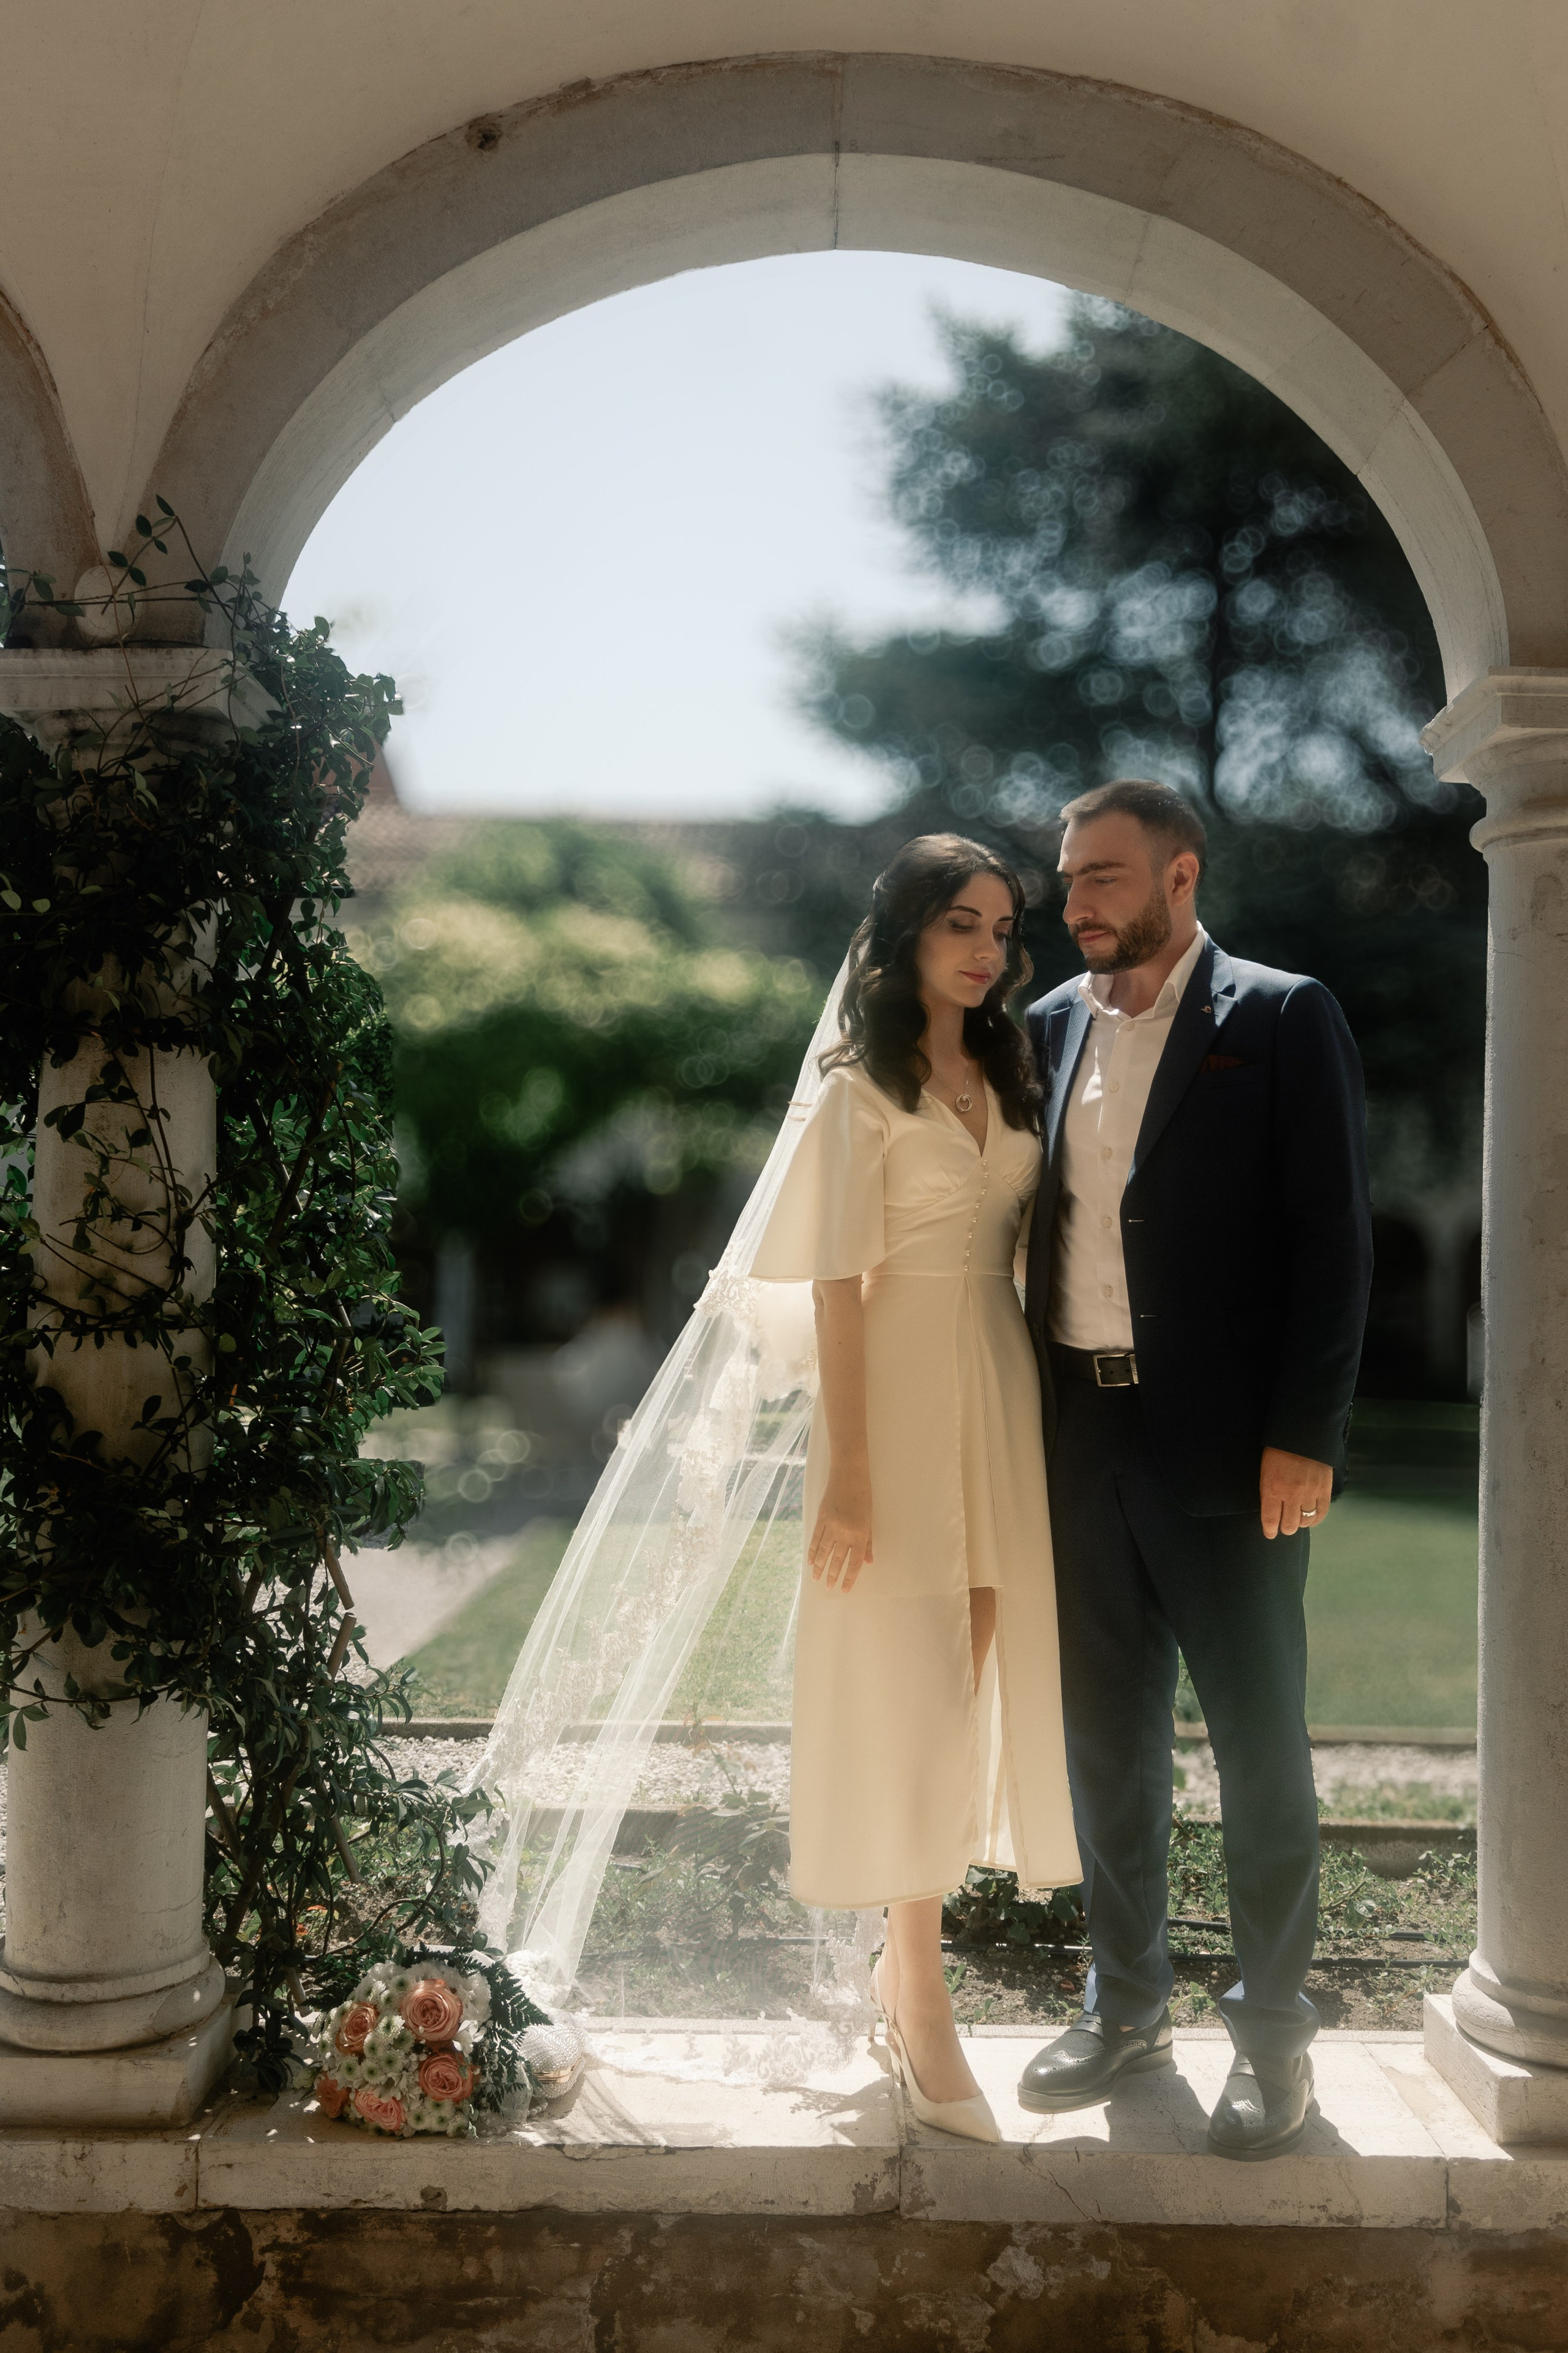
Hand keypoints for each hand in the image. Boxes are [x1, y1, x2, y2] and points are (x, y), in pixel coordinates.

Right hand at [809, 1472, 872, 1591]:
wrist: (848, 1475)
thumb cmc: (863, 1496)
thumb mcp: (869, 1520)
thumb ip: (868, 1542)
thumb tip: (868, 1562)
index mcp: (860, 1534)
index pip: (855, 1562)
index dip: (849, 1577)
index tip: (844, 1589)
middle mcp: (845, 1532)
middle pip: (837, 1559)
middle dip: (833, 1575)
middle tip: (829, 1587)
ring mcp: (831, 1525)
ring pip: (824, 1551)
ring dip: (820, 1566)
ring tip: (816, 1578)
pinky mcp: (821, 1518)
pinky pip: (815, 1538)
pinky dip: (812, 1551)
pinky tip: (810, 1561)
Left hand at [1260, 1447, 1331, 1539]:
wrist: (1303, 1433)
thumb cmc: (1278, 1450)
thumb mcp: (1265, 1471)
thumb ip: (1269, 1492)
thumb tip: (1272, 1512)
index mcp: (1272, 1488)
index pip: (1270, 1519)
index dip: (1270, 1530)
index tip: (1270, 1534)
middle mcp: (1291, 1494)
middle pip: (1289, 1525)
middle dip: (1285, 1528)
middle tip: (1284, 1526)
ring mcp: (1310, 1493)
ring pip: (1305, 1521)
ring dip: (1299, 1523)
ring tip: (1297, 1519)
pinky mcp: (1325, 1489)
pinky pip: (1321, 1513)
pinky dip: (1315, 1519)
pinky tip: (1311, 1518)